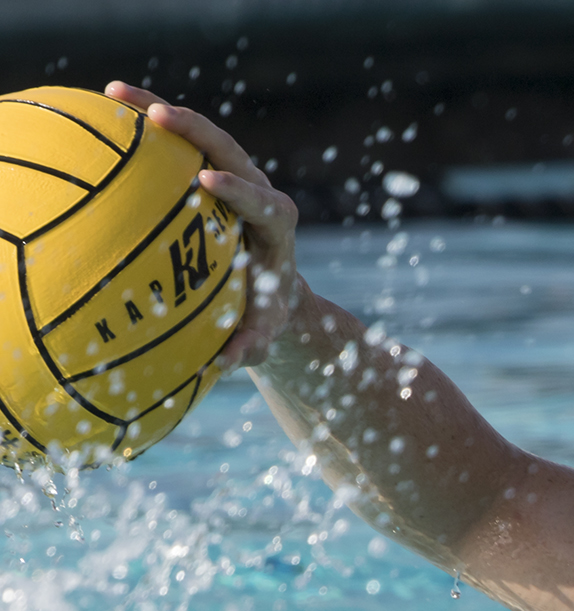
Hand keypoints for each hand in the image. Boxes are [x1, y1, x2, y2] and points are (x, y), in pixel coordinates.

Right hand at [104, 81, 304, 371]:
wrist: (276, 290)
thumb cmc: (267, 312)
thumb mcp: (262, 333)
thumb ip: (250, 346)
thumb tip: (224, 364)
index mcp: (278, 225)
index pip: (263, 201)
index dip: (238, 189)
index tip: (208, 181)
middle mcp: (260, 190)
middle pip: (232, 151)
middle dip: (196, 130)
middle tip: (157, 116)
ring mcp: (236, 174)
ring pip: (202, 134)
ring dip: (161, 110)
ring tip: (115, 93)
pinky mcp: (212, 168)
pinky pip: (179, 141)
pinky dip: (147, 122)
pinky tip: (106, 108)